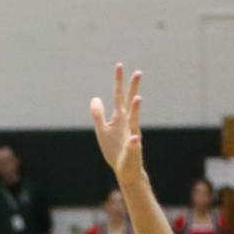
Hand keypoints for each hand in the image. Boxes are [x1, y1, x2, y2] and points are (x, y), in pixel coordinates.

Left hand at [90, 63, 144, 186]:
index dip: (118, 82)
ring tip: (137, 97)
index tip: (119, 65)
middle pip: (128, 103)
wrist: (126, 169)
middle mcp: (126, 123)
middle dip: (132, 88)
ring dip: (135, 110)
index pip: (118, 97)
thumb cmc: (114, 150)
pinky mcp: (132, 149)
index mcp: (118, 118)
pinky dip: (133, 142)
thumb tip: (95, 98)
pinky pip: (133, 144)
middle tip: (138, 71)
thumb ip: (98, 115)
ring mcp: (131, 134)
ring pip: (134, 120)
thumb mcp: (102, 130)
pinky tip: (133, 139)